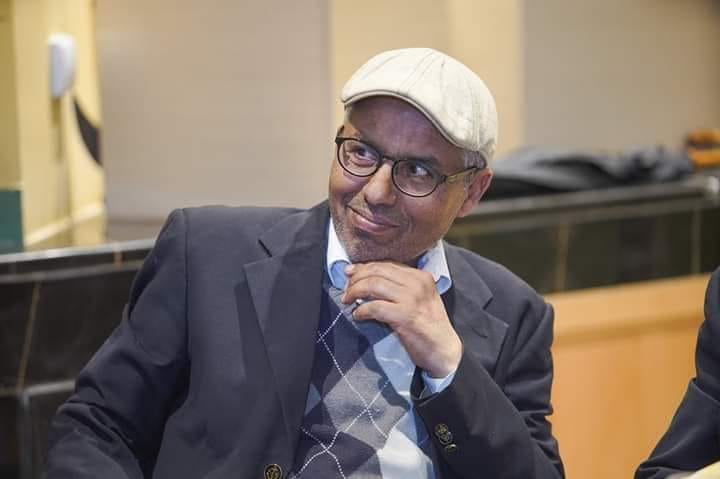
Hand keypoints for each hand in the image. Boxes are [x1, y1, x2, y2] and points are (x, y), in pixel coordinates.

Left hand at [341, 262, 461, 377]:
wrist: (444, 350)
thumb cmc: (428, 326)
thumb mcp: (419, 299)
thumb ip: (399, 288)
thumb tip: (366, 280)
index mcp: (420, 276)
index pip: (385, 264)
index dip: (364, 267)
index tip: (350, 274)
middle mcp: (417, 283)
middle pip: (376, 271)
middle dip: (356, 279)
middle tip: (346, 290)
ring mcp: (412, 299)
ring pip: (373, 284)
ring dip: (355, 291)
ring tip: (347, 301)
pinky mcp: (405, 316)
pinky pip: (374, 307)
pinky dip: (361, 310)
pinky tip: (358, 315)